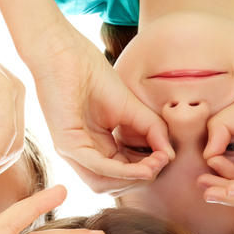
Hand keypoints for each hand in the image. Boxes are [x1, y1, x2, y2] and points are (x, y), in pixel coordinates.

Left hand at [27, 21, 173, 196]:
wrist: (63, 51)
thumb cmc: (90, 72)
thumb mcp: (131, 106)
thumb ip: (151, 129)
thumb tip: (170, 155)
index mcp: (97, 145)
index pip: (124, 171)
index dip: (148, 168)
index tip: (167, 155)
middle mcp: (83, 152)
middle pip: (115, 182)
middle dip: (143, 176)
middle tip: (163, 160)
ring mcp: (72, 150)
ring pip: (104, 182)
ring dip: (134, 178)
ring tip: (155, 165)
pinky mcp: (66, 143)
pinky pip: (96, 165)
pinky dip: (122, 170)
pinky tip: (143, 166)